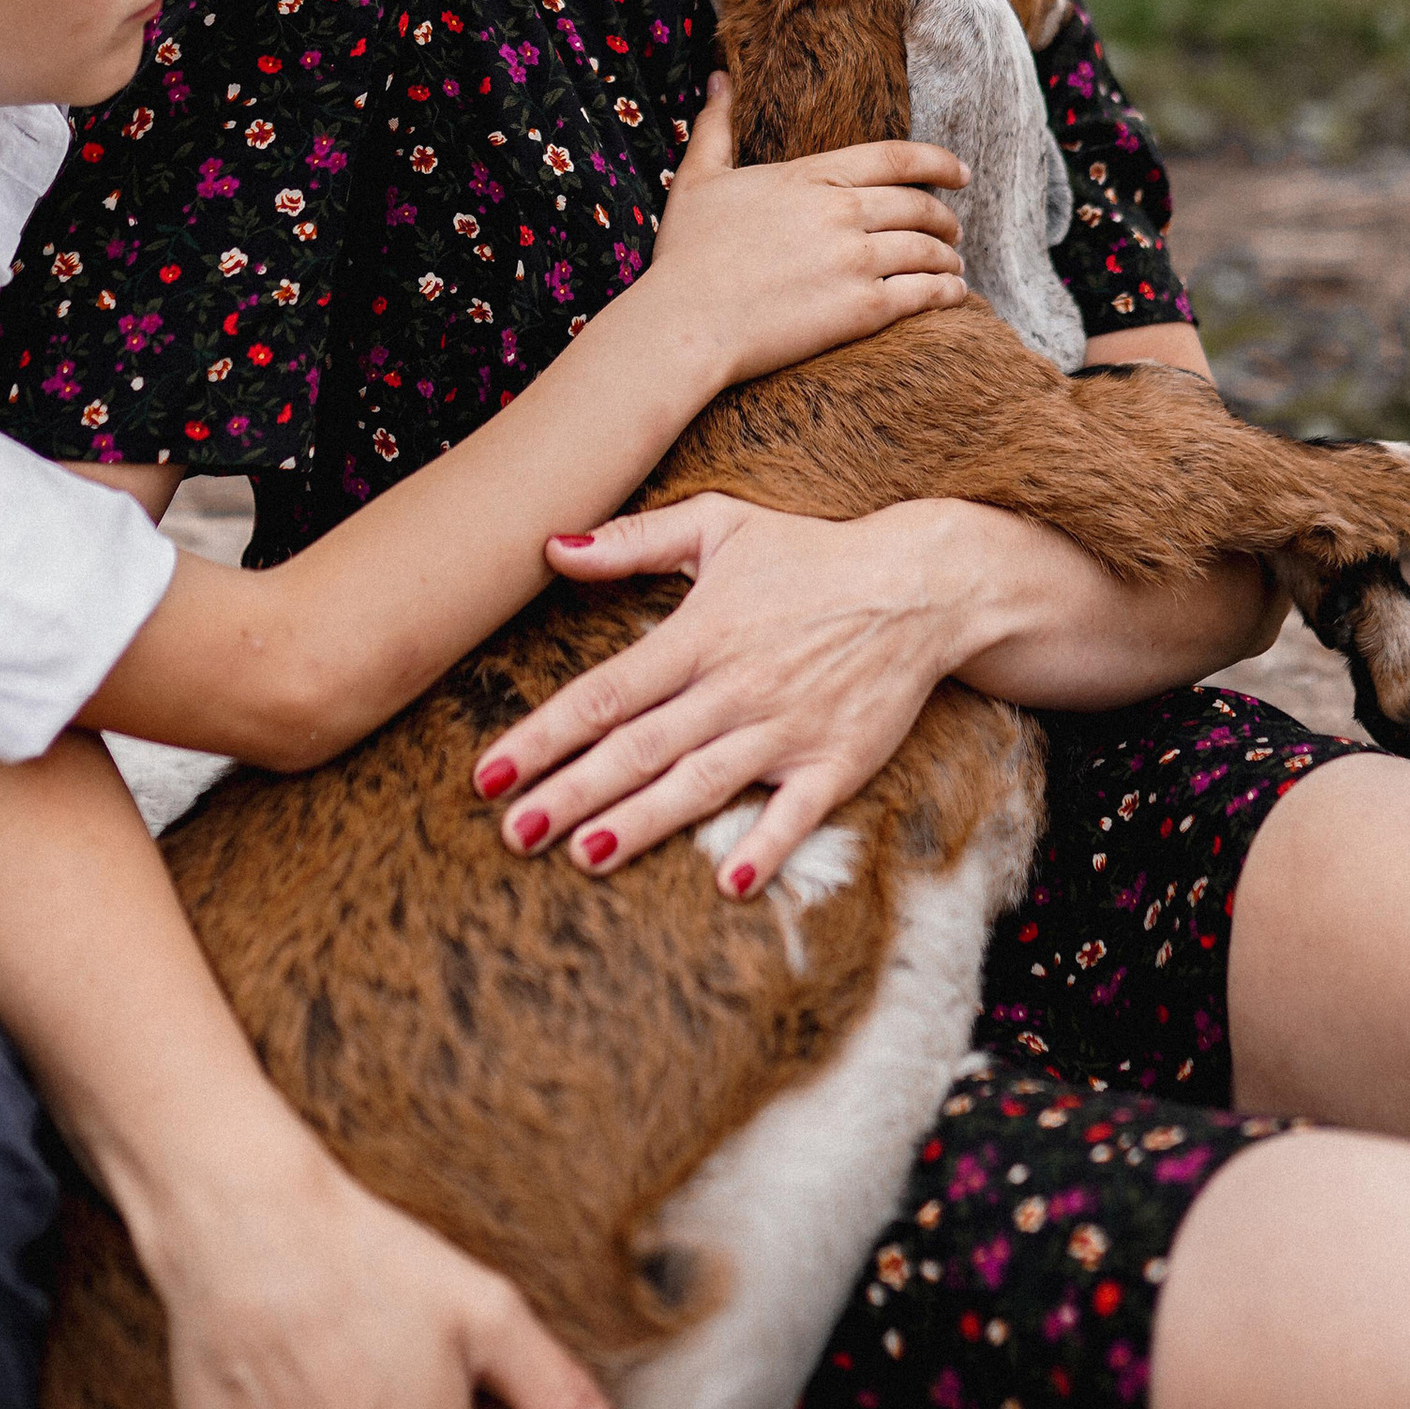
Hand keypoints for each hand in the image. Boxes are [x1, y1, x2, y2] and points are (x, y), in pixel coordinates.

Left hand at [475, 491, 972, 892]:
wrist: (921, 584)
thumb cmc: (810, 555)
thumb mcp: (721, 524)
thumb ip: (633, 540)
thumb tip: (551, 544)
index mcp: (699, 635)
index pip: (605, 692)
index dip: (543, 734)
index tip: (488, 772)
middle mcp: (735, 687)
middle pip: (638, 747)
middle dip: (570, 792)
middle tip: (512, 832)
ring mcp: (787, 729)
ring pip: (701, 784)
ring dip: (642, 823)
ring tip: (583, 855)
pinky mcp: (837, 761)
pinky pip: (795, 814)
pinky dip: (765, 848)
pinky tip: (728, 884)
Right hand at [635, 76, 966, 390]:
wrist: (687, 321)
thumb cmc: (687, 254)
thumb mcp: (698, 179)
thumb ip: (716, 126)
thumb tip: (721, 77)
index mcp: (811, 177)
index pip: (896, 158)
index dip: (939, 162)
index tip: (961, 173)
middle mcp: (841, 212)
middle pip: (919, 206)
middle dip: (946, 218)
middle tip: (954, 230)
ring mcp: (854, 259)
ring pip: (928, 250)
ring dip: (949, 258)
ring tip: (953, 267)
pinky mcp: (861, 308)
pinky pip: (924, 293)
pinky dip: (947, 292)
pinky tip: (953, 294)